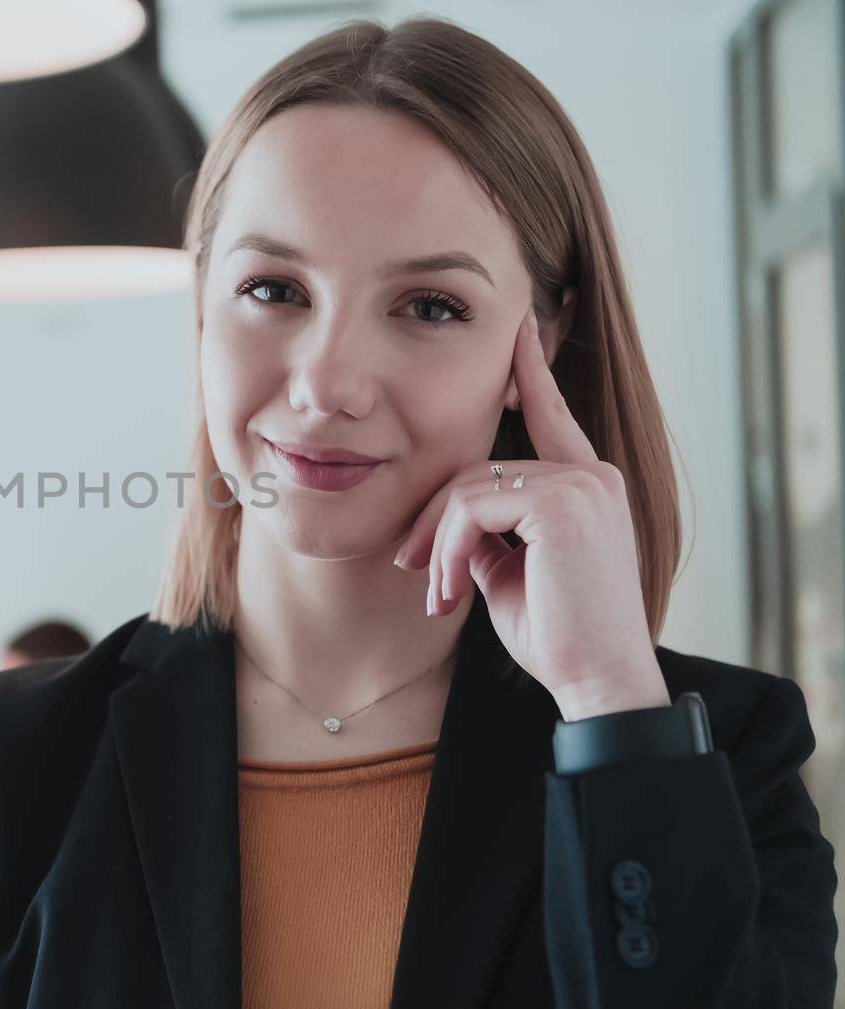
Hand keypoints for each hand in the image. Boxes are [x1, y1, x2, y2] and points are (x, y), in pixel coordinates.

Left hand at [393, 309, 670, 720]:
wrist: (595, 681)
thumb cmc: (559, 637)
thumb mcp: (512, 573)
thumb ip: (489, 531)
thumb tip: (451, 520)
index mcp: (587, 485)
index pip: (549, 415)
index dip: (529, 372)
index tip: (517, 327)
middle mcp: (590, 474)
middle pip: (479, 468)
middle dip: (436, 520)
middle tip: (413, 569)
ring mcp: (581, 483)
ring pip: (468, 488)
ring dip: (438, 544)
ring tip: (436, 594)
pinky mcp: (561, 503)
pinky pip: (472, 509)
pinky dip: (449, 550)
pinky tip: (449, 592)